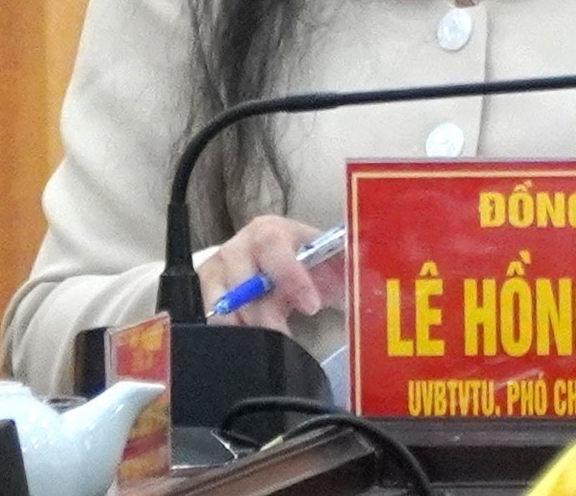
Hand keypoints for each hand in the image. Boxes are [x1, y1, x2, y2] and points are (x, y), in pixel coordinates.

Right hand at [195, 215, 349, 332]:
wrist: (266, 267)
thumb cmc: (299, 260)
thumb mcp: (324, 258)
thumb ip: (346, 265)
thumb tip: (371, 279)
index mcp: (268, 232)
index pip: (273, 248)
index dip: (291, 277)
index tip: (311, 305)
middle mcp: (236, 249)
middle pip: (242, 282)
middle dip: (265, 312)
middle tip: (284, 333)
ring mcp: (215, 272)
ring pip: (221, 305)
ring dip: (245, 327)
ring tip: (267, 341)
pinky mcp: (203, 295)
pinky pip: (208, 318)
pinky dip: (228, 333)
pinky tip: (246, 342)